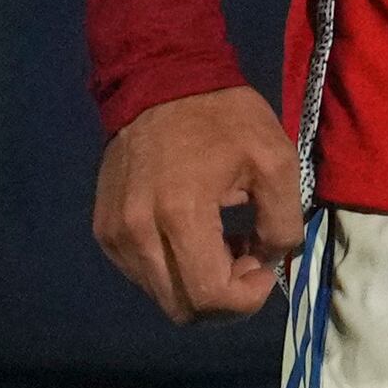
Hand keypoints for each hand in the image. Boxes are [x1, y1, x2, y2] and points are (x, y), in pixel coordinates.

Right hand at [95, 87, 303, 322]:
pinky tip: (192, 235)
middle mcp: (137, 232)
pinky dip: (173, 269)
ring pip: (161, 295)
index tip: (263, 265)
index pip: (209, 297)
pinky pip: (142, 274)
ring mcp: (115, 233)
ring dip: (197, 284)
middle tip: (245, 258)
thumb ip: (283, 221)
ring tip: (220, 243)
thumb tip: (268, 260)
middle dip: (223, 298)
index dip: (245, 299)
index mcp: (180, 213)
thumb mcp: (276, 160)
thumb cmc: (222, 117)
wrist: (159, 79)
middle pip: (183, 308)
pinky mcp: (104, 230)